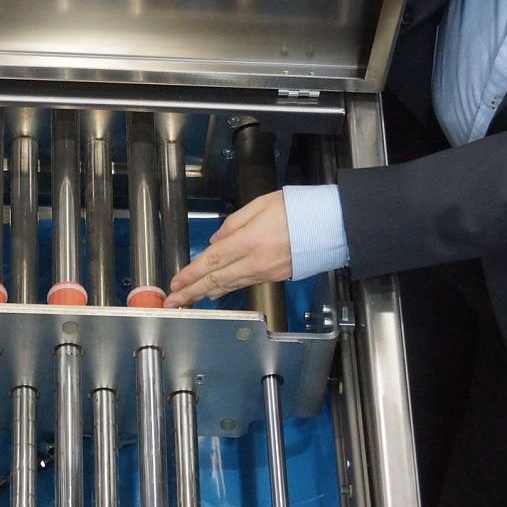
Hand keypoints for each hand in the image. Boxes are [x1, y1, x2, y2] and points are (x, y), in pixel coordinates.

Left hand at [164, 191, 291, 307]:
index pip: (211, 261)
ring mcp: (265, 272)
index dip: (190, 274)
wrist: (332, 224)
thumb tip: (216, 240)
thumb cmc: (299, 209)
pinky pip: (243, 284)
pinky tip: (215, 292)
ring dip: (206, 293)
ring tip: (188, 300)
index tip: (175, 283)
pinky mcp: (275, 276)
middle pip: (216, 280)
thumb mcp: (260, 204)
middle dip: (191, 291)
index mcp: (248, 241)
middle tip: (174, 301)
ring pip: (229, 285)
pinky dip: (226, 289)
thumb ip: (233, 223)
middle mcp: (255, 261)